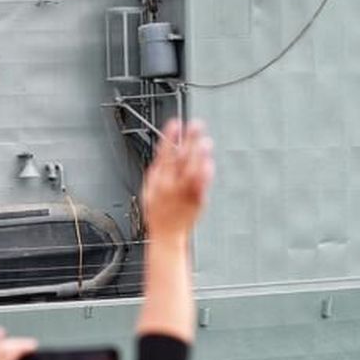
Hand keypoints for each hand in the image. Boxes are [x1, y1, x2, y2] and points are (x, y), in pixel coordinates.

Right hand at [142, 119, 214, 239]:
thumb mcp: (149, 189)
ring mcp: (184, 194)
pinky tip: (209, 163)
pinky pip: (202, 186)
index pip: (163, 155)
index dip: (169, 138)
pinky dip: (206, 174)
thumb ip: (157, 169)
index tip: (175, 124)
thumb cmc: (158, 212)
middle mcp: (171, 186)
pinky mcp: (197, 201)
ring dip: (199, 155)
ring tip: (205, 141)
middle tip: (196, 125)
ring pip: (193, 170)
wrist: (166, 235)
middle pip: (180, 159)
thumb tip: (163, 150)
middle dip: (188, 141)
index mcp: (158, 181)